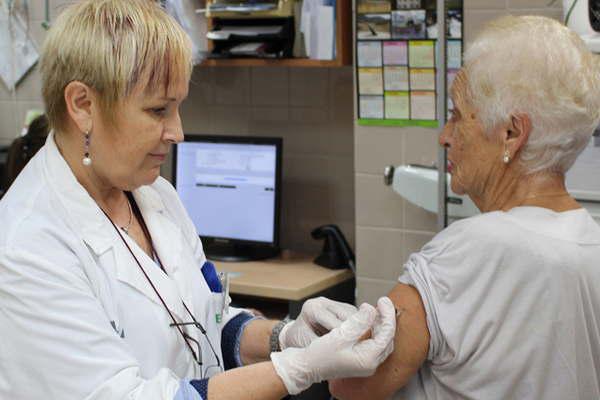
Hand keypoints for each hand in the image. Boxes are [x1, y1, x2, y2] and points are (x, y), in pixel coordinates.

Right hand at [270, 297, 395, 394]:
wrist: (305, 367)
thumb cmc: (318, 354)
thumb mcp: (339, 334)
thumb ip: (358, 322)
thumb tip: (372, 309)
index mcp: (367, 359)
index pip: (386, 333)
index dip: (387, 314)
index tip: (383, 299)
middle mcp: (370, 364)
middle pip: (387, 338)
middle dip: (386, 319)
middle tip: (382, 303)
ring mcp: (365, 364)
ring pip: (381, 341)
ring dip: (379, 324)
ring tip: (375, 310)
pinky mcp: (360, 361)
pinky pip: (374, 344)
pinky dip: (373, 331)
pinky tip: (366, 321)